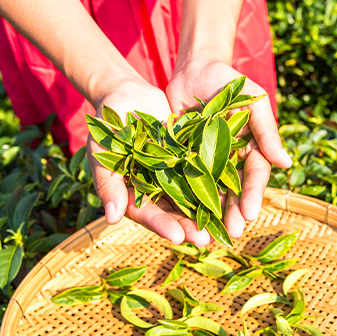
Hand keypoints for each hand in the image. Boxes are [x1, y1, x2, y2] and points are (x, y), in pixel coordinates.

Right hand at [88, 81, 211, 245]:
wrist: (127, 96)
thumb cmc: (108, 126)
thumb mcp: (103, 153)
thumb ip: (108, 184)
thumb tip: (112, 218)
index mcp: (133, 194)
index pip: (146, 214)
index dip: (161, 225)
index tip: (177, 237)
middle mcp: (156, 190)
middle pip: (173, 212)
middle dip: (189, 226)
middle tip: (206, 239)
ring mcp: (174, 176)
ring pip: (192, 197)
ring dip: (207, 211)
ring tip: (224, 225)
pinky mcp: (190, 159)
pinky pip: (205, 173)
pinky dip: (217, 183)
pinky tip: (233, 193)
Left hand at [167, 59, 291, 238]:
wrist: (192, 70)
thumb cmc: (227, 81)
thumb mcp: (251, 101)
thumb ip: (266, 131)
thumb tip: (286, 163)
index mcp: (249, 150)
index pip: (253, 177)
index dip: (252, 196)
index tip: (250, 215)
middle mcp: (228, 161)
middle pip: (231, 192)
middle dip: (231, 213)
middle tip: (229, 234)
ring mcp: (203, 163)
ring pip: (206, 193)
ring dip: (207, 214)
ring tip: (205, 235)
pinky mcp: (180, 160)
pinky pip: (180, 181)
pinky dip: (180, 199)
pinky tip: (179, 216)